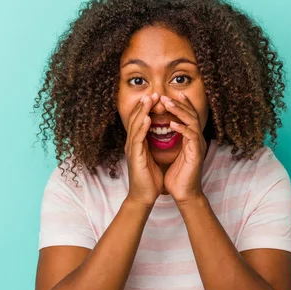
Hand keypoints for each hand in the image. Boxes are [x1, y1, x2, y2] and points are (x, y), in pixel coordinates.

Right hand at [124, 93, 163, 207]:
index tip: (155, 98)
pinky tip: (147, 118)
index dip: (146, 109)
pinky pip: (137, 139)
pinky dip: (142, 127)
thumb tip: (159, 134)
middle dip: (143, 105)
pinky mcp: (134, 156)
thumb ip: (153, 144)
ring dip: (142, 111)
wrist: (144, 196)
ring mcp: (131, 149)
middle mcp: (132, 144)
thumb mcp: (153, 157)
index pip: (139, 121)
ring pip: (135, 126)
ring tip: (149, 100)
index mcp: (137, 143)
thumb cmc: (149, 179)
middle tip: (152, 93)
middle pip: (135, 119)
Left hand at [162, 92, 207, 203]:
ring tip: (167, 104)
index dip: (180, 104)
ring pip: (192, 121)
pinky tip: (172, 124)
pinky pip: (191, 136)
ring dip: (179, 111)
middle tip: (164, 95)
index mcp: (191, 139)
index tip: (169, 94)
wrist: (184, 194)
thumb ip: (171, 141)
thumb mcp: (172, 154)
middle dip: (178, 104)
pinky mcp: (196, 154)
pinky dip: (182, 128)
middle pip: (191, 114)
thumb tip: (162, 129)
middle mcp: (197, 139)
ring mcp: (198, 146)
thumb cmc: (177, 176)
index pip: (188, 116)